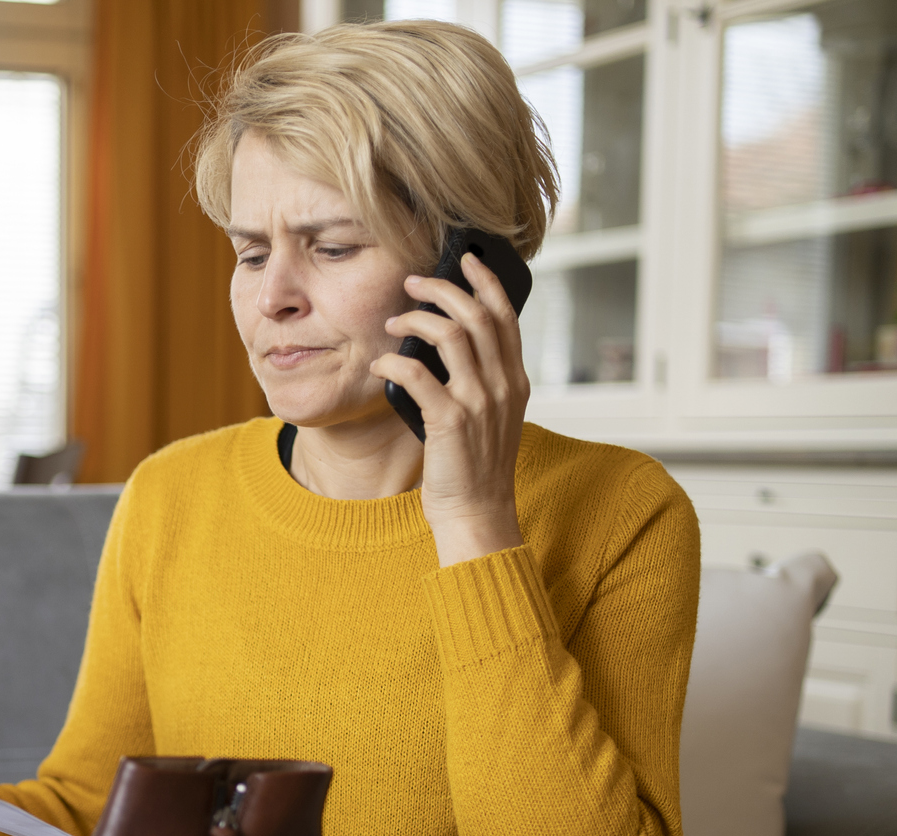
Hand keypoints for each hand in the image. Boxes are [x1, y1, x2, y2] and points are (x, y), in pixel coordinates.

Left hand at [370, 253, 529, 566]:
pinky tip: (381, 361)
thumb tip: (453, 345)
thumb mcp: (491, 416)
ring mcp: (479, 403)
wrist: (477, 513)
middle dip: (444, 288)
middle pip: (477, 315)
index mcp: (515, 381)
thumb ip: (482, 381)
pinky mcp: (450, 422)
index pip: (505, 317)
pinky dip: (396, 361)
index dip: (486, 283)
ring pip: (452, 335)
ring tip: (393, 321)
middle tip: (414, 281)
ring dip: (417, 319)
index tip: (467, 260)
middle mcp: (502, 386)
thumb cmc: (475, 466)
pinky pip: (419, 374)